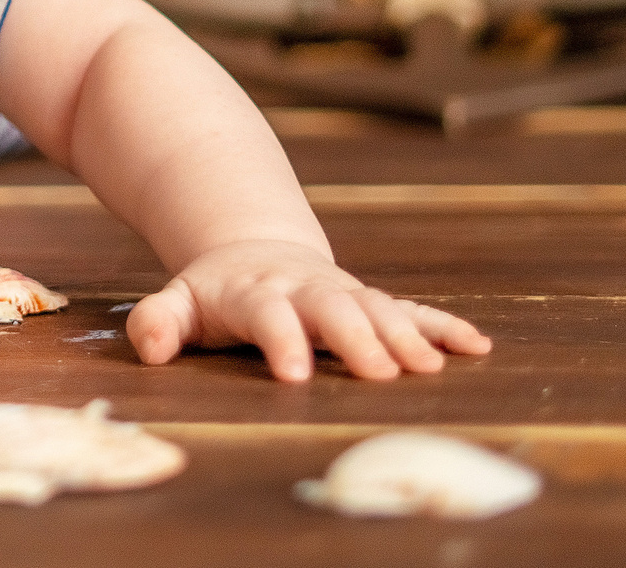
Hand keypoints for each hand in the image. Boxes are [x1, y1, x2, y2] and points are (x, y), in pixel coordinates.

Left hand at [126, 239, 489, 380]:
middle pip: (333, 308)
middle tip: (381, 373)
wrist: (253, 249)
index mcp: (255, 291)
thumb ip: (159, 321)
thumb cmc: (213, 292)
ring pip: (377, 307)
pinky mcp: (369, 300)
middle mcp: (304, 288)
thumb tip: (149, 347)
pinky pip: (411, 309)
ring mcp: (341, 291)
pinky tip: (476, 347)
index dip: (281, 340)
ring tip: (430, 367)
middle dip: (357, 338)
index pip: (267, 313)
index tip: (293, 375)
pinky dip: (443, 326)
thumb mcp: (178, 301)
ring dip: (406, 334)